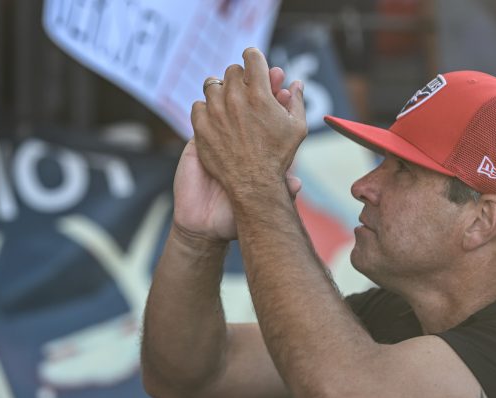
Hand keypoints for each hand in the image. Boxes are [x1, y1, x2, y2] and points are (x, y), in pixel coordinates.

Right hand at [173, 66, 301, 242]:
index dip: (277, 95)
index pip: (269, 110)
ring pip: (223, 98)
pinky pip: (199, 113)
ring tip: (247, 85)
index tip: (286, 87)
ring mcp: (216, 134)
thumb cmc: (237, 213)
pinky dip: (207, 104)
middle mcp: (238, 134)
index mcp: (257, 144)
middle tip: (273, 77)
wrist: (206, 223)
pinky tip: (215, 101)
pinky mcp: (197, 139)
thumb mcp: (264, 202)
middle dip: (259, 83)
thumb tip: (298, 183)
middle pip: (248, 96)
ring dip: (233, 87)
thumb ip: (283, 190)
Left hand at [191, 48, 306, 202]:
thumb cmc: (277, 159)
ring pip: (212, 85)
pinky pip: (198, 106)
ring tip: (227, 102)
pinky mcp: (201, 128)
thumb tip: (296, 84)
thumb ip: (296, 102)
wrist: (252, 186)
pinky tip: (214, 118)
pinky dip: (206, 109)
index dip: (253, 57)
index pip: (252, 59)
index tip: (253, 61)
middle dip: (239, 77)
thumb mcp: (296, 129)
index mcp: (260, 94)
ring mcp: (215, 113)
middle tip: (244, 88)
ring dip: (220, 90)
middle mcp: (235, 99)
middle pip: (232, 71)